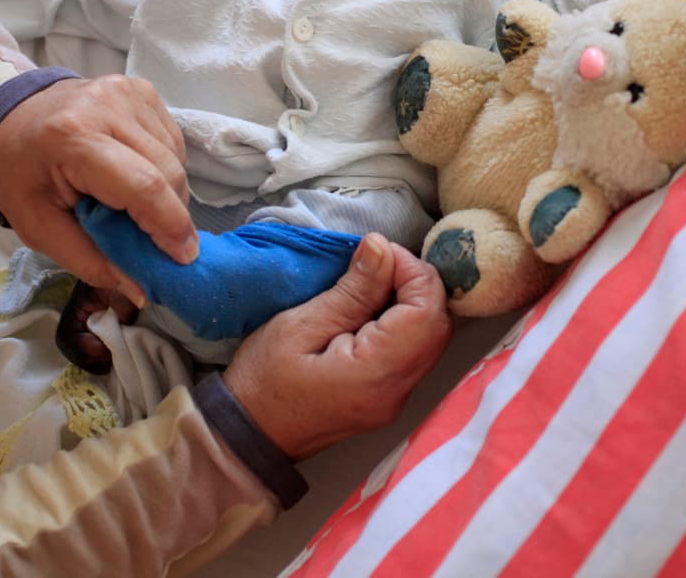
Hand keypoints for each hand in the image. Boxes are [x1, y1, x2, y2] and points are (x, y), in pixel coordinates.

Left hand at [0, 75, 195, 309]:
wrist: (5, 116)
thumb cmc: (19, 174)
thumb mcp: (39, 228)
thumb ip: (90, 260)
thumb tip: (142, 289)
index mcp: (74, 139)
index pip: (143, 186)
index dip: (170, 225)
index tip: (183, 258)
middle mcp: (107, 106)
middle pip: (168, 172)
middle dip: (172, 216)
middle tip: (159, 244)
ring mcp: (128, 92)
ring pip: (176, 157)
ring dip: (169, 192)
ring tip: (138, 207)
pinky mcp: (141, 89)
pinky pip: (171, 140)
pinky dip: (164, 167)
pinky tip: (137, 175)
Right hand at [224, 233, 451, 459]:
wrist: (247, 436)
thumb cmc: (262, 381)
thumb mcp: (299, 325)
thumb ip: (351, 290)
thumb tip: (383, 247)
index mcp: (375, 374)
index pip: (427, 313)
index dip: (413, 272)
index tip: (379, 252)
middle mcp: (397, 391)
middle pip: (438, 326)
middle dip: (417, 283)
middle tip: (378, 263)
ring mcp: (396, 398)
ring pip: (431, 338)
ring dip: (412, 301)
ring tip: (373, 281)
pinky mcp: (388, 397)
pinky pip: (414, 351)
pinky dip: (404, 321)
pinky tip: (373, 307)